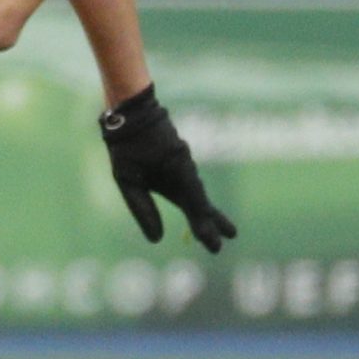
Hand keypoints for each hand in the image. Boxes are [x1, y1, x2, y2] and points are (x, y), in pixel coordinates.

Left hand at [100, 85, 236, 251]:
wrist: (131, 110)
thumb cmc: (126, 147)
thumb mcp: (128, 180)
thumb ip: (143, 209)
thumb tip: (156, 239)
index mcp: (179, 175)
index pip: (197, 208)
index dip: (206, 228)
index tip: (216, 247)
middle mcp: (187, 170)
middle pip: (202, 201)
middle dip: (215, 220)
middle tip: (232, 236)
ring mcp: (183, 162)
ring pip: (196, 190)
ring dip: (206, 208)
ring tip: (218, 226)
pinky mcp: (178, 156)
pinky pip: (189, 180)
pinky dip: (195, 194)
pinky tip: (195, 203)